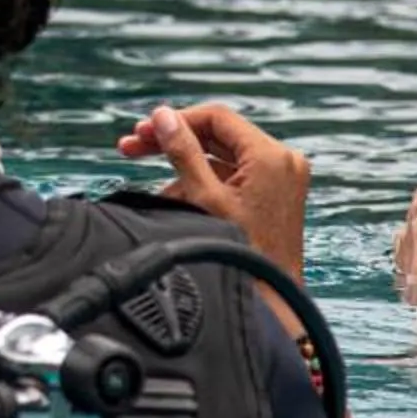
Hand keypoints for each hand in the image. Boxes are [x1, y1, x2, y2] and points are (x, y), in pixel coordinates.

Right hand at [118, 103, 309, 278]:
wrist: (272, 299)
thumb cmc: (243, 256)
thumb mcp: (204, 198)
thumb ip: (182, 152)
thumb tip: (162, 117)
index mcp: (270, 156)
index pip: (217, 118)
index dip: (177, 119)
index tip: (146, 129)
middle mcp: (282, 161)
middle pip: (217, 135)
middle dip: (174, 139)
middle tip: (134, 145)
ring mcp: (281, 177)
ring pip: (222, 156)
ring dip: (185, 163)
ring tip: (150, 181)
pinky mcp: (276, 193)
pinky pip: (233, 175)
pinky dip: (204, 181)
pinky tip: (174, 195)